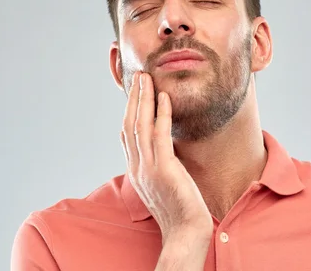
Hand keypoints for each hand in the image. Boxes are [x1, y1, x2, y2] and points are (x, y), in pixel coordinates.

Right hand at [121, 72, 212, 243]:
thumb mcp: (163, 183)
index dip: (129, 110)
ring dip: (143, 98)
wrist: (184, 233)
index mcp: (135, 170)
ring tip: (146, 78)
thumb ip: (159, 163)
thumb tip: (166, 145)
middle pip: (129, 124)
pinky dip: (161, 114)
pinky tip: (164, 98)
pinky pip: (160, 135)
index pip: (126, 133)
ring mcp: (148, 167)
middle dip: (133, 98)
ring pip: (141, 125)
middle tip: (138, 76)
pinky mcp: (163, 169)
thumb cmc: (179, 209)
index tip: (134, 92)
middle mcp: (136, 167)